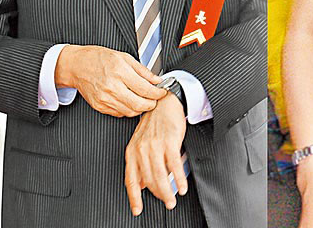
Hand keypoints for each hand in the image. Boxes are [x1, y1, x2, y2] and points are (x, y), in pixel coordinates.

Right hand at [55, 45, 164, 116]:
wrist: (78, 65)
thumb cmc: (99, 58)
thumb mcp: (124, 57)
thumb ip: (143, 71)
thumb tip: (156, 80)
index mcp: (120, 72)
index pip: (145, 89)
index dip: (157, 93)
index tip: (162, 92)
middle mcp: (112, 87)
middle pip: (139, 104)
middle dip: (151, 104)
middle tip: (155, 99)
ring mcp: (105, 99)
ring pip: (130, 111)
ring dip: (141, 108)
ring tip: (144, 100)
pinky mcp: (100, 106)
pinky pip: (119, 113)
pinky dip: (128, 110)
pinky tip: (130, 101)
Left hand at [124, 92, 187, 214]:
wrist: (165, 103)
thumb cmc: (154, 122)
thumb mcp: (141, 143)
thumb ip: (140, 164)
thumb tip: (140, 184)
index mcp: (132, 151)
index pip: (131, 179)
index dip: (133, 197)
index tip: (137, 210)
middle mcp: (141, 150)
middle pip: (148, 180)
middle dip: (158, 195)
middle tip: (166, 203)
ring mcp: (155, 146)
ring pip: (160, 176)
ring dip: (168, 191)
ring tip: (173, 199)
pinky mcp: (169, 141)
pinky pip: (174, 166)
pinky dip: (178, 179)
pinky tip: (181, 187)